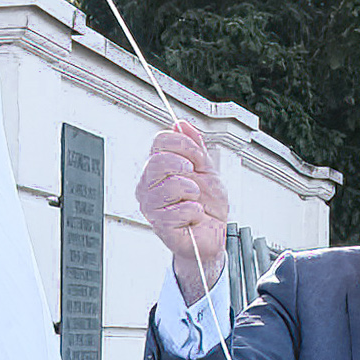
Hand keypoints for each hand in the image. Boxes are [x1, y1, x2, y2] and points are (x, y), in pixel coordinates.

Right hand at [135, 119, 229, 296]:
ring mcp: (150, 206)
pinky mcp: (159, 225)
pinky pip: (183, 209)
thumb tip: (180, 124)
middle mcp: (148, 186)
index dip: (184, 145)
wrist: (212, 235)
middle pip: (159, 161)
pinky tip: (192, 218)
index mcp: (156, 168)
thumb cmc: (206, 206)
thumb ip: (194, 147)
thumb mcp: (206, 169)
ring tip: (194, 202)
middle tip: (194, 181)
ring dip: (193, 193)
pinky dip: (196, 212)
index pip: (159, 141)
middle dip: (187, 167)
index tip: (196, 157)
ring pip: (173, 185)